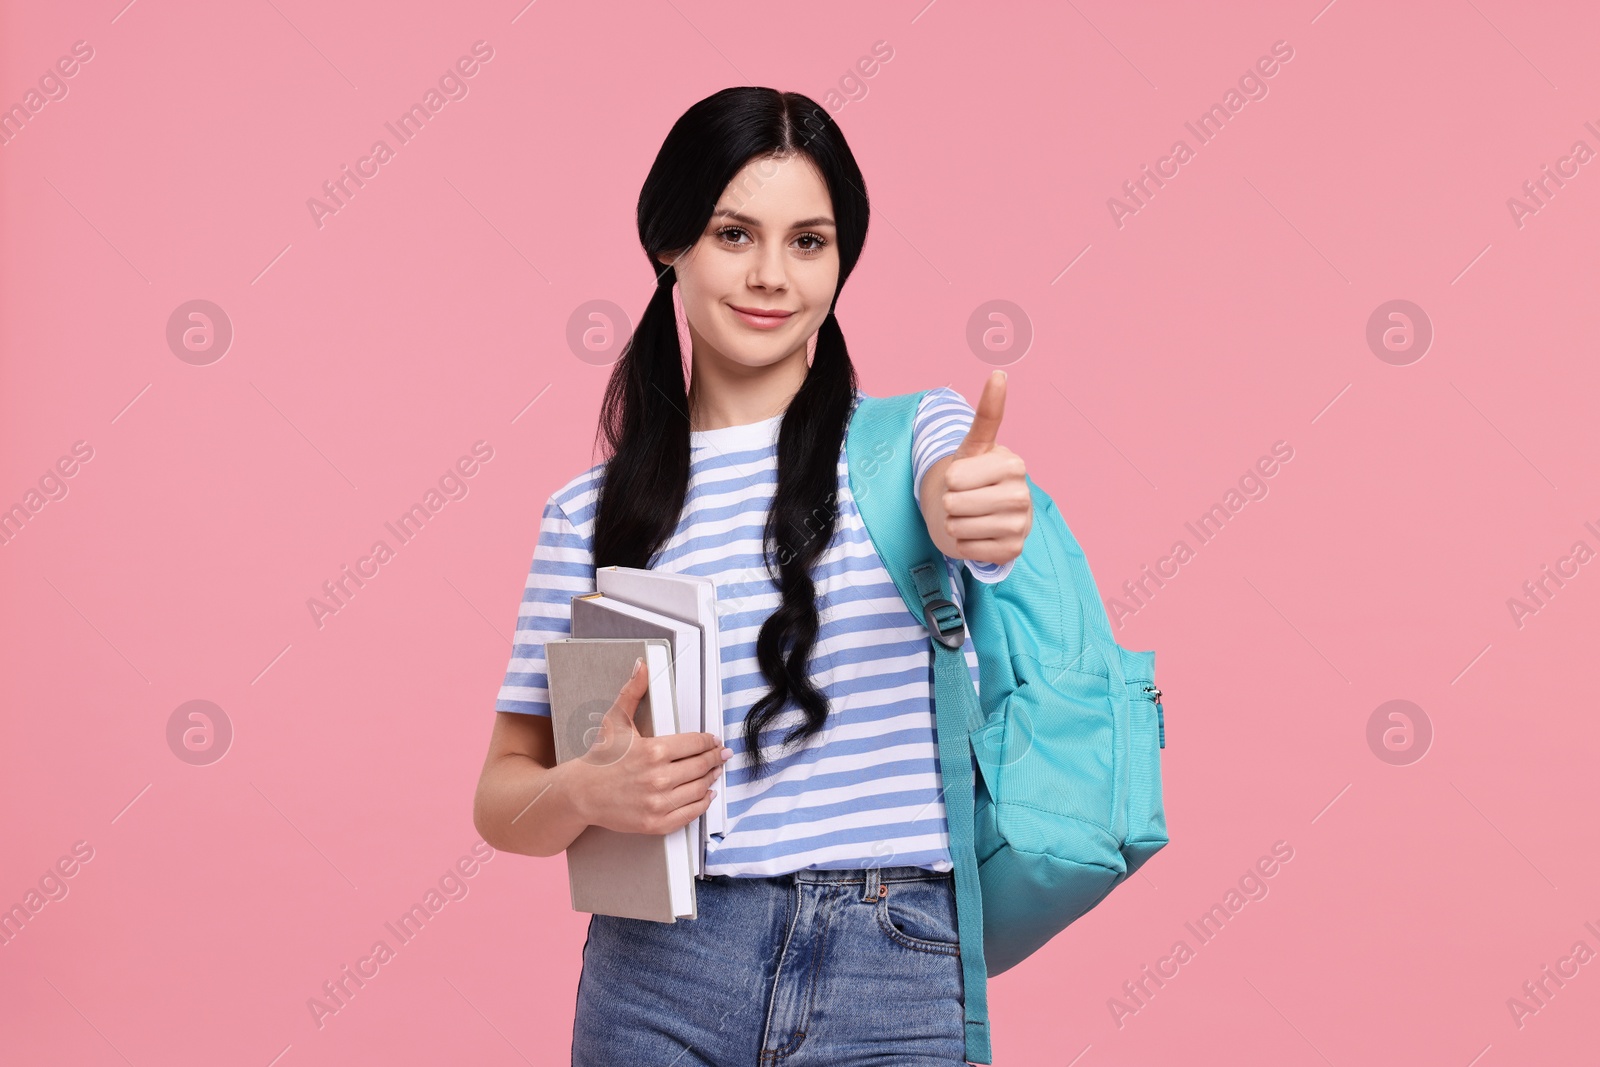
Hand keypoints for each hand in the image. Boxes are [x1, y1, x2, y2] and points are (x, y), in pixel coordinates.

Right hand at [571, 657, 729, 835]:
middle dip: (715, 758)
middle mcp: (658, 778)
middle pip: (701, 765)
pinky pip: (690, 814)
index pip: (696, 743)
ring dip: (711, 778)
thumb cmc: (600, 757)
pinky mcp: (655, 823)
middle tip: (722, 755)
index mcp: (653, 751)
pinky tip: (706, 794)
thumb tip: (642, 666)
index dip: (709, 741)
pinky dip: (702, 803)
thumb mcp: (616, 720)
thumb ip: (632, 691)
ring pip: (699, 788)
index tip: (715, 740)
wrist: (580, 793)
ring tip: (715, 771)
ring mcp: (657, 803)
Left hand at [941, 370, 1032, 565]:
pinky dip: (964, 545)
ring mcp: (1021, 525)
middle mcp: (1023, 494)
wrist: (978, 513)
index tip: (962, 477)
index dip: (949, 478)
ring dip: (955, 524)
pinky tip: (976, 535)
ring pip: (960, 527)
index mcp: (1014, 464)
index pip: (954, 477)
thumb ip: (987, 413)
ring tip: (969, 516)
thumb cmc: (971, 476)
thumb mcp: (973, 446)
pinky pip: (969, 549)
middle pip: (955, 503)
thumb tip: (999, 374)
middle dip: (949, 503)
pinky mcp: (1013, 551)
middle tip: (963, 499)